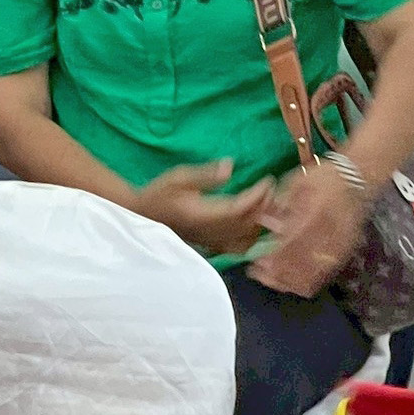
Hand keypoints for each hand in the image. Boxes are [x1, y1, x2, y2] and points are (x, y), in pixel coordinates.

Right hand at [133, 160, 272, 256]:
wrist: (141, 215)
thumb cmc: (158, 193)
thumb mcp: (179, 177)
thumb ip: (206, 174)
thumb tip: (230, 167)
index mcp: (206, 214)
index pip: (242, 207)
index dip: (259, 195)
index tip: (268, 180)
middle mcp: (212, 231)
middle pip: (248, 223)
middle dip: (264, 206)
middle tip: (271, 189)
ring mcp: (212, 241)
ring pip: (246, 238)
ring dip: (260, 223)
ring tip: (265, 206)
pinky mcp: (210, 245)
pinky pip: (237, 248)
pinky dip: (250, 238)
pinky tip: (252, 228)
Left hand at [251, 161, 368, 297]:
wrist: (359, 179)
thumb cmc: (325, 177)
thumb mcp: (298, 182)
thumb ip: (281, 203)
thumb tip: (265, 222)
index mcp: (315, 214)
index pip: (292, 244)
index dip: (274, 258)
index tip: (258, 264)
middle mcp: (328, 234)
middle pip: (301, 264)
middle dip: (278, 274)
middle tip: (260, 274)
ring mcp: (340, 246)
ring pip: (314, 275)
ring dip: (292, 281)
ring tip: (273, 280)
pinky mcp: (346, 253)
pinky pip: (326, 275)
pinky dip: (308, 282)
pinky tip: (294, 282)